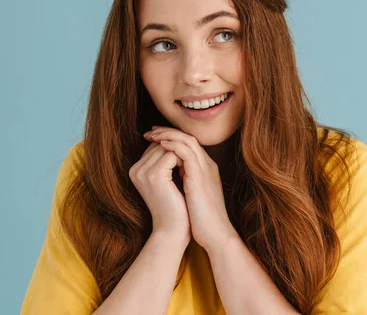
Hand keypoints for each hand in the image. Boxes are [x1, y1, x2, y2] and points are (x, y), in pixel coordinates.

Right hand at [128, 139, 191, 244]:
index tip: (185, 163)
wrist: (174, 230)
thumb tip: (175, 141)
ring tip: (189, 170)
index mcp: (136, 170)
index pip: (156, 146)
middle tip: (189, 166)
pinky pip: (172, 154)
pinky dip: (184, 160)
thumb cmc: (174, 206)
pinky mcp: (155, 174)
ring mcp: (143, 171)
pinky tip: (188, 172)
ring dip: (182, 155)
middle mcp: (135, 169)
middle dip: (178, 150)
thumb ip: (165, 162)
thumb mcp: (167, 181)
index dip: (174, 150)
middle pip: (161, 144)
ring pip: (167, 147)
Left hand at [143, 126, 237, 252]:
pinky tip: (161, 145)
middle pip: (188, 138)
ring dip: (168, 135)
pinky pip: (187, 153)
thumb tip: (172, 172)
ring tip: (153, 135)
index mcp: (205, 169)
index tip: (155, 136)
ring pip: (188, 141)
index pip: (188, 144)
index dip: (171, 137)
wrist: (215, 234)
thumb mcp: (193, 195)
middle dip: (168, 131)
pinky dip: (174, 145)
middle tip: (150, 131)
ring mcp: (205, 170)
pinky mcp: (200, 178)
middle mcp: (207, 166)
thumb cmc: (202, 220)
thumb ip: (186, 181)